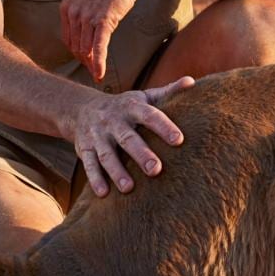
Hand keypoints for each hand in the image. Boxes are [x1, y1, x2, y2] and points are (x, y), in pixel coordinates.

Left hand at [60, 0, 143, 80]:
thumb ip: (81, 10)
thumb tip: (82, 26)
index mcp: (66, 7)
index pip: (68, 38)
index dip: (76, 52)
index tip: (85, 60)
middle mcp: (73, 13)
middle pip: (75, 46)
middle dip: (84, 61)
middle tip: (92, 71)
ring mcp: (87, 17)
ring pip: (86, 49)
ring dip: (92, 65)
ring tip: (97, 74)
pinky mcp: (103, 20)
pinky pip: (98, 47)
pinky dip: (98, 63)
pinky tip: (100, 75)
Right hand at [69, 77, 194, 197]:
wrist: (82, 108)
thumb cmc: (124, 107)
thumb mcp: (143, 97)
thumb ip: (167, 92)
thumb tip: (192, 82)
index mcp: (131, 107)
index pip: (149, 115)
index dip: (163, 126)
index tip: (179, 140)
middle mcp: (113, 121)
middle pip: (127, 138)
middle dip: (141, 153)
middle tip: (156, 169)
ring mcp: (97, 135)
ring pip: (106, 154)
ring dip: (116, 171)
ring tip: (128, 188)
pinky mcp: (84, 149)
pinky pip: (89, 164)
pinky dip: (95, 178)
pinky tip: (104, 193)